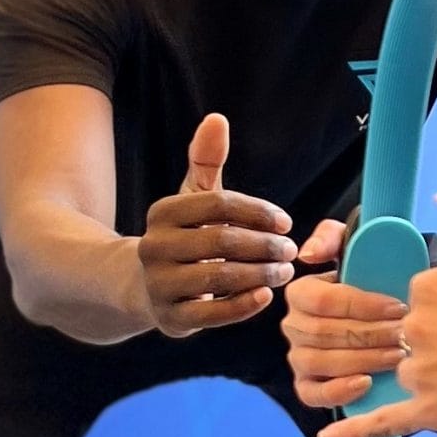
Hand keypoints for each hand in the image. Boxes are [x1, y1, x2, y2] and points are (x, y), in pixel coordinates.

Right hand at [137, 114, 294, 336]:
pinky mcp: (170, 318)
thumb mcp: (192, 198)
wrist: (146, 286)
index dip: (258, 213)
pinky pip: (211, 315)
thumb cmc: (185, 236)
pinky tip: (265, 296)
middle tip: (291, 250)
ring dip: (259, 275)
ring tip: (284, 272)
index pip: (218, 205)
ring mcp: (159, 284)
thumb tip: (217, 119)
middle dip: (264, 246)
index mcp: (163, 212)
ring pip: (217, 278)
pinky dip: (242, 306)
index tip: (287, 223)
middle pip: (220, 241)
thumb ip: (206, 160)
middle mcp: (154, 246)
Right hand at [282, 260, 409, 410]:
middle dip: (368, 335)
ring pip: (321, 362)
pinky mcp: (309, 385)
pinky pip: (313, 394)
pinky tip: (367, 383)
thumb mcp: (355, 247)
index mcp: (301, 293)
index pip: (323, 300)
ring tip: (397, 356)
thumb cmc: (372, 276)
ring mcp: (300, 357)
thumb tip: (308, 255)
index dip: (362, 305)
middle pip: (324, 333)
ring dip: (362, 360)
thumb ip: (331, 238)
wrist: (386, 307)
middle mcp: (294, 326)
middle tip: (404, 334)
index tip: (398, 307)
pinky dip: (338, 392)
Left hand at [318, 190, 436, 436]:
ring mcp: (423, 372)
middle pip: (412, 335)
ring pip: (409, 373)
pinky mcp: (433, 413)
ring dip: (433, 378)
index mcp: (433, 286)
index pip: (422, 299)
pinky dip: (355, 430)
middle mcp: (418, 327)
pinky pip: (382, 422)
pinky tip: (333, 435)